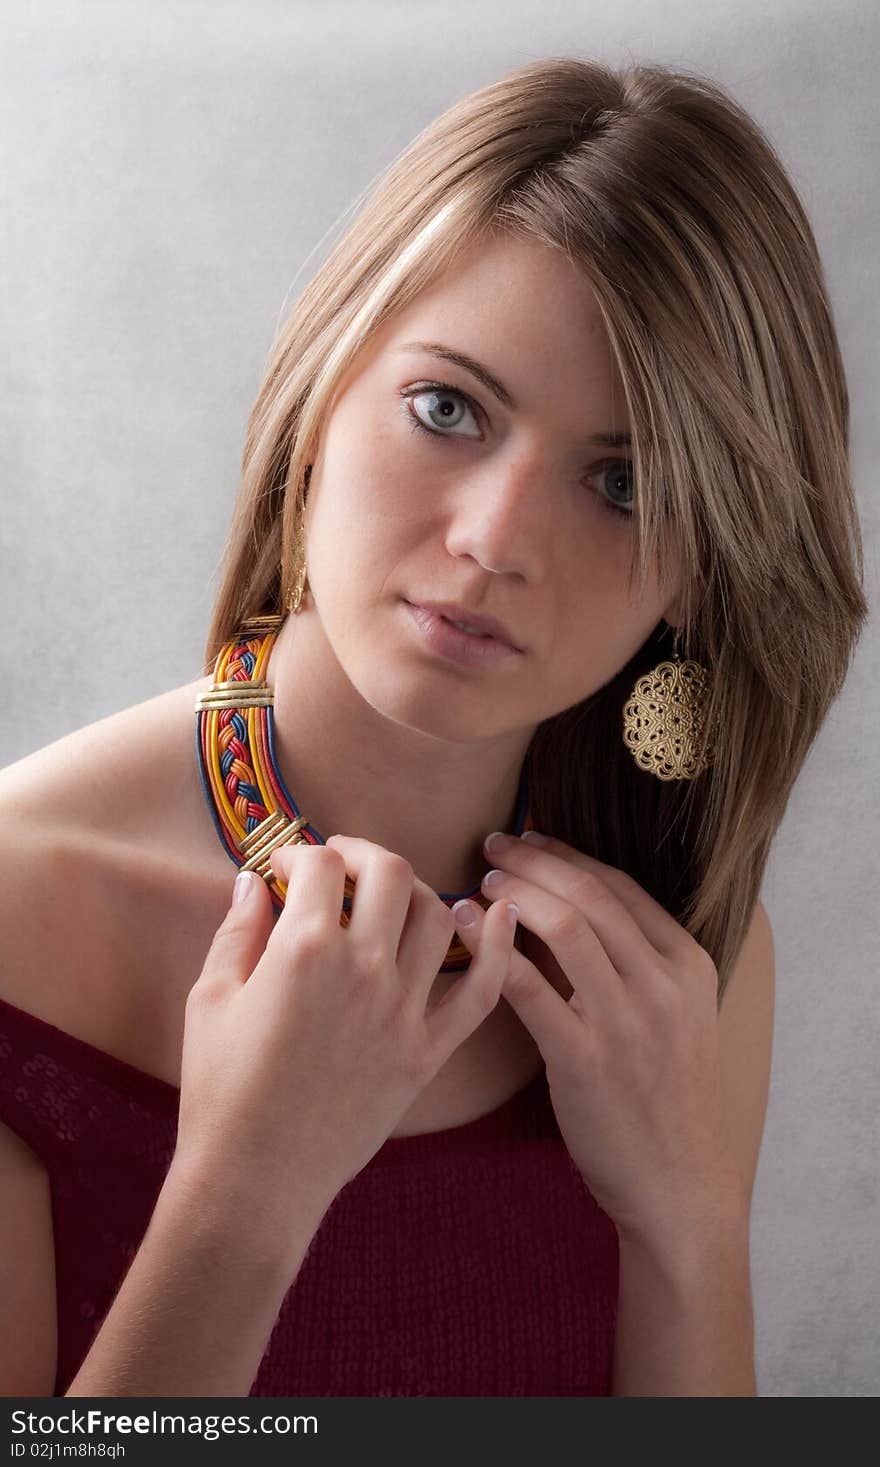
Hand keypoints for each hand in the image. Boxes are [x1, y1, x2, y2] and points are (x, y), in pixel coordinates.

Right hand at [176, 832, 518, 1237]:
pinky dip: (497, 946)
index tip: (286, 870)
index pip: (322, 865)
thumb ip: (238, 929)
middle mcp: (365, 970)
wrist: (255, 1179)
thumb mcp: (211, 999)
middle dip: (363, 854)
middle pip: (391, 873)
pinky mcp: (427, 1052)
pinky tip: (500, 913)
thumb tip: (254, 881)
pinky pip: (480, 991)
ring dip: (416, 890)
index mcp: (305, 950)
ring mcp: (403, 1011)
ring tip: (391, 896)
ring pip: (437, 916)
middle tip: (341, 864)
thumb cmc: (221, 1090)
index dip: (301, 854)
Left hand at [453, 830, 746, 1248]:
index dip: (567, 856)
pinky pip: (529, 988)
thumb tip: (564, 911)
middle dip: (533, 861)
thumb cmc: (664, 1097)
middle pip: (588, 895)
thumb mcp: (674, 1017)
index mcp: (688, 964)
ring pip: (563, 927)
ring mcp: (627, 1020)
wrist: (679, 1182)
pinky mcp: (586, 1058)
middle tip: (492, 846)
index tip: (528, 839)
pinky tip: (466, 930)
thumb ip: (633, 965)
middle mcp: (663, 983)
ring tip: (479, 882)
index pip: (619, 886)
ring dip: (512, 895)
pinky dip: (492, 949)